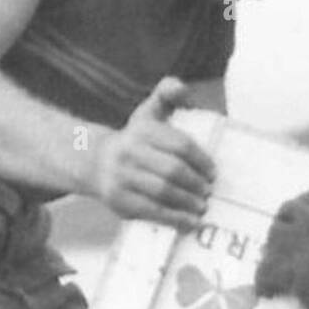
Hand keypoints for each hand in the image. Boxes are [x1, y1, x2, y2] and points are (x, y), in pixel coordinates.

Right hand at [90, 78, 215, 228]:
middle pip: (172, 170)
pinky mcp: (120, 200)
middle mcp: (129, 152)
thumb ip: (166, 95)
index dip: (200, 160)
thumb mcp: (147, 113)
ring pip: (163, 192)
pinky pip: (152, 211)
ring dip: (188, 202)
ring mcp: (123, 177)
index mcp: (141, 129)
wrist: (96, 164)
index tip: (213, 172)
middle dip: (196, 183)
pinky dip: (175, 219)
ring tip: (202, 206)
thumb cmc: (135, 140)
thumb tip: (181, 86)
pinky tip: (191, 222)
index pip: (179, 144)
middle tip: (209, 191)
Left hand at [255, 189, 308, 308]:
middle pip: (287, 213)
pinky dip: (264, 283)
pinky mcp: (295, 273)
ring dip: (270, 256)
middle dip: (279, 231)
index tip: (292, 224)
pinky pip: (266, 269)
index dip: (299, 209)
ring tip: (274, 276)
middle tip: (278, 252)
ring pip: (273, 239)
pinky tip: (268, 292)